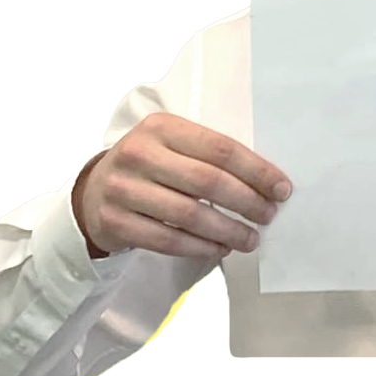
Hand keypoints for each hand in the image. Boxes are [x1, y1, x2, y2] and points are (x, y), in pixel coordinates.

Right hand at [71, 113, 291, 259]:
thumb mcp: (174, 146)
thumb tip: (267, 184)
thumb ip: (211, 157)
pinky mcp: (115, 222)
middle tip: (269, 216)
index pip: (221, 149)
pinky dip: (200, 247)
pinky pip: (167, 240)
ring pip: (189, 215)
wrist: (93, 191)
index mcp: (162, 127)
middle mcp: (140, 153)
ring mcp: (123, 189)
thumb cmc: (151, 166)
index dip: (257, 171)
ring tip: (251, 239)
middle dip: (247, 202)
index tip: (282, 189)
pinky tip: (221, 249)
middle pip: (207, 182)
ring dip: (228, 230)